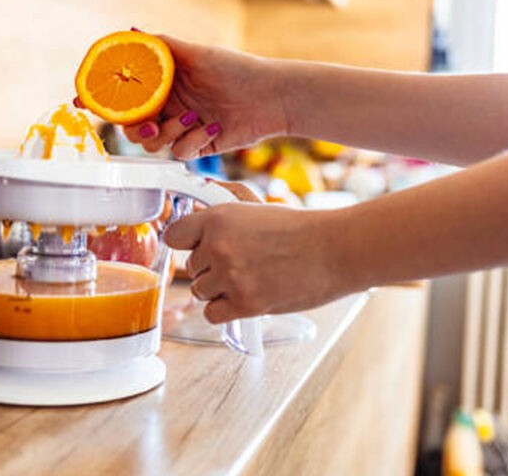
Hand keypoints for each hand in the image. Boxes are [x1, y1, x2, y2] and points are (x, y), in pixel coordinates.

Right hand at [121, 33, 287, 159]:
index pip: (129, 97)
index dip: (114, 103)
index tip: (101, 104)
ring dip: (170, 133)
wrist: (270, 97)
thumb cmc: (238, 70)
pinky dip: (193, 141)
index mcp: (165, 84)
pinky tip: (212, 127)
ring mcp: (184, 127)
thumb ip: (163, 46)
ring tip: (194, 118)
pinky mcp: (199, 144)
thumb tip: (132, 31)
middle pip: (135, 126)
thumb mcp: (198, 54)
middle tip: (150, 125)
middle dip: (137, 129)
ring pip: (155, 143)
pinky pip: (181, 152)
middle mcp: (171, 106)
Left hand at [163, 199, 350, 322]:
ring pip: (200, 292)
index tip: (197, 246)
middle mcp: (218, 247)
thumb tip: (201, 192)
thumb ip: (225, 200)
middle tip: (242, 262)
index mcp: (218, 218)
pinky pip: (212, 314)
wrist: (334, 250)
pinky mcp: (244, 304)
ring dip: (219, 289)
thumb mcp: (257, 205)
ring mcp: (230, 277)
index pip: (173, 236)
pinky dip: (226, 309)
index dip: (186, 243)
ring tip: (250, 278)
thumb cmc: (300, 228)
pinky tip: (247, 296)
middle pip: (190, 268)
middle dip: (211, 267)